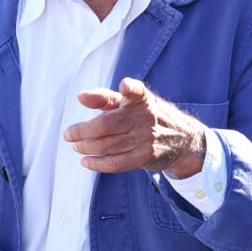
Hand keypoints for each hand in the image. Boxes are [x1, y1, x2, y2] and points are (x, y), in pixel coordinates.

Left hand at [64, 77, 205, 177]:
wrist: (183, 139)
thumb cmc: (147, 116)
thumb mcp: (130, 102)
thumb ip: (104, 98)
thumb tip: (80, 97)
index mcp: (141, 99)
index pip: (137, 91)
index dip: (130, 88)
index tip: (125, 86)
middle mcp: (145, 117)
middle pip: (107, 125)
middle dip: (82, 131)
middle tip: (69, 135)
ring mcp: (146, 138)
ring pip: (109, 145)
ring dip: (87, 148)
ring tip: (76, 146)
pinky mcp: (146, 156)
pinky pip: (117, 163)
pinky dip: (98, 164)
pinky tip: (86, 161)